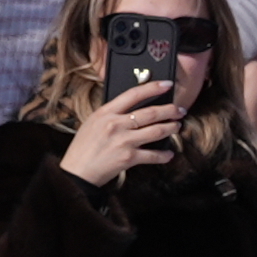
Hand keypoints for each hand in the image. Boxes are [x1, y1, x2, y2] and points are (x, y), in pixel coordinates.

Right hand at [63, 81, 184, 186]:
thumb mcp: (93, 122)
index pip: (134, 94)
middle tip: (180, 110)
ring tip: (177, 127)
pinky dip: (164, 155)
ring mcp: (123, 141)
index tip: (167, 85)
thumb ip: (112, 113)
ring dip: (170, 128)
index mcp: (106, 112)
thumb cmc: (84, 147)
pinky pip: (152, 155)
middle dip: (170, 110)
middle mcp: (116, 124)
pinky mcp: (128, 158)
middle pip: (150, 112)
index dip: (153, 87)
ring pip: (156, 131)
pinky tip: (169, 154)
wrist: (77, 171)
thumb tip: (134, 107)